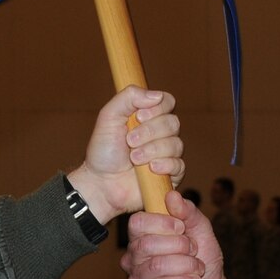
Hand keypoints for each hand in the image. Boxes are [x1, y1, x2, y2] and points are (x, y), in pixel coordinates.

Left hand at [67, 87, 183, 224]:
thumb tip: (157, 95)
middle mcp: (161, 133)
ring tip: (133, 158)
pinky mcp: (171, 174)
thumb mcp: (109, 117)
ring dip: (151, 150)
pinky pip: (179, 164)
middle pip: (172, 123)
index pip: (167, 102)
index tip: (139, 117)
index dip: (157, 108)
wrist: (101, 183)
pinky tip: (150, 168)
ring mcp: (167, 153)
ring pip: (175, 144)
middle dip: (149, 132)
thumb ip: (128, 97)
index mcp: (149, 116)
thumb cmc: (104, 151)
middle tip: (129, 141)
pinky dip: (164, 164)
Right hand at [124, 191, 244, 278]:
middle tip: (194, 252)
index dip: (163, 223)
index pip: (137, 223)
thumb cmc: (204, 259)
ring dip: (186, 266)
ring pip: (156, 266)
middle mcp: (134, 257)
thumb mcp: (201, 230)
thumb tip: (172, 196)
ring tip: (197, 269)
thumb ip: (188, 211)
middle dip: (180, 247)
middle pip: (147, 245)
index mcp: (143, 236)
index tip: (182, 229)